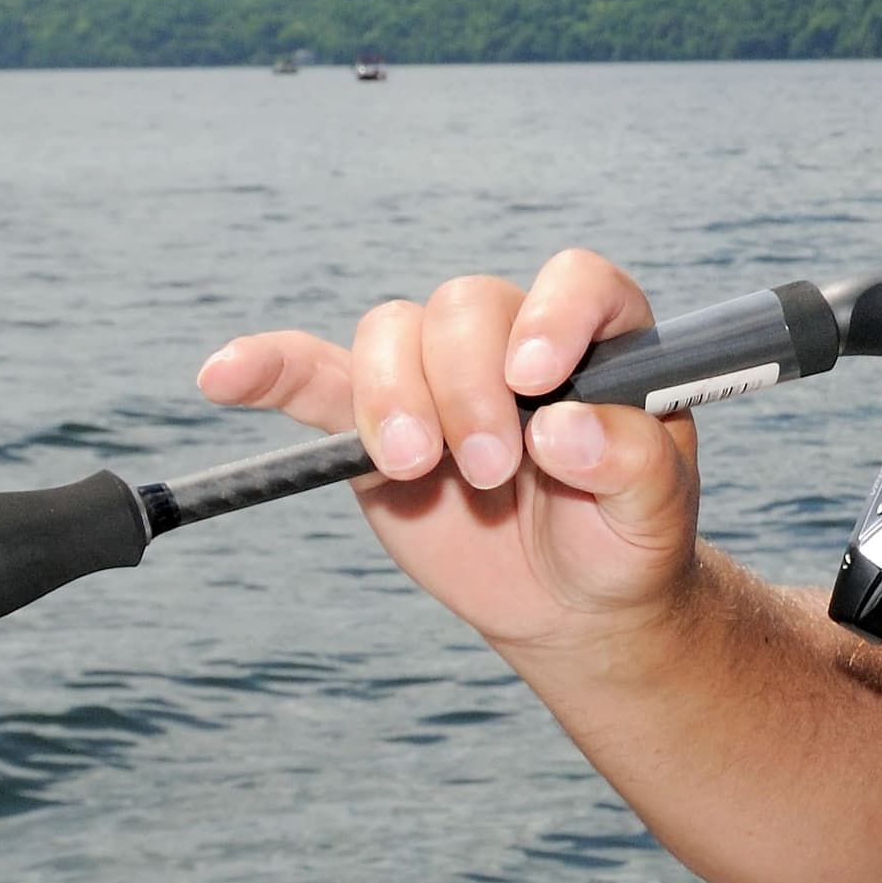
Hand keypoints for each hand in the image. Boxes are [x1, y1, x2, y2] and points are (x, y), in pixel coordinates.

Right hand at [195, 250, 701, 652]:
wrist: (572, 599)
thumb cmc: (625, 541)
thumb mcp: (657, 514)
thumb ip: (633, 464)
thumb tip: (564, 429)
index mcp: (603, 341)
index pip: (577, 283)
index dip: (551, 316)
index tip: (534, 381)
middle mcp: (516, 338)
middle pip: (467, 308)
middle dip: (465, 387)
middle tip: (491, 470)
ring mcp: (439, 374)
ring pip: (393, 334)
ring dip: (393, 397)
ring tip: (417, 470)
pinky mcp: (372, 420)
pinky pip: (310, 376)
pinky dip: (267, 371)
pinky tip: (224, 376)